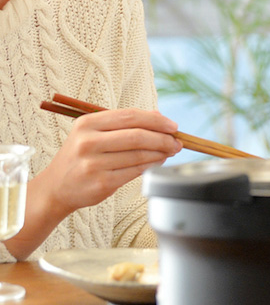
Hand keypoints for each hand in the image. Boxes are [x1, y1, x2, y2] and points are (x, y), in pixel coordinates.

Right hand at [36, 108, 181, 214]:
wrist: (56, 188)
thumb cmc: (82, 157)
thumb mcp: (94, 133)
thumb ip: (124, 124)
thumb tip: (160, 117)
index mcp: (87, 123)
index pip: (130, 116)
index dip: (157, 120)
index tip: (173, 126)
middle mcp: (88, 142)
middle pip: (137, 136)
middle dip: (163, 139)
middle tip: (177, 142)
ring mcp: (93, 164)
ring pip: (139, 155)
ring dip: (160, 153)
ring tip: (169, 152)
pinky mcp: (101, 183)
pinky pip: (134, 172)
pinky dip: (151, 166)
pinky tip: (157, 163)